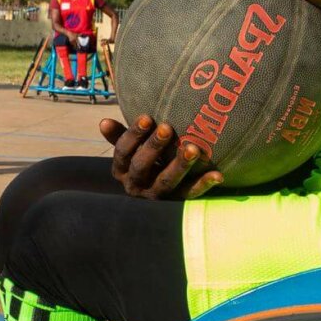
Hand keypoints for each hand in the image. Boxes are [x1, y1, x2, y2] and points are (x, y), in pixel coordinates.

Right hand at [99, 115, 223, 200]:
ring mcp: (156, 196)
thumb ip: (119, 137)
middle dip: (154, 146)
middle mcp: (135, 185)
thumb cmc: (142, 162)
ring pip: (166, 182)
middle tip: (168, 127)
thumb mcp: (128, 152)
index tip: (147, 117)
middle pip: (142, 166)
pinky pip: (190, 195)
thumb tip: (102, 122)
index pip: (123, 151)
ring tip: (192, 148)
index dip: (133, 135)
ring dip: (180, 165)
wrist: (149, 202)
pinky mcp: (176, 204)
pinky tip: (218, 175)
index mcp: (121, 170)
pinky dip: (203, 185)